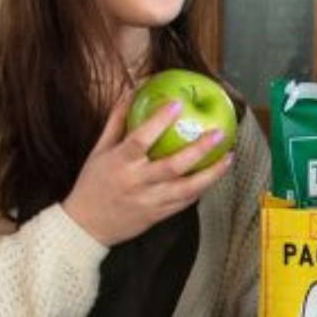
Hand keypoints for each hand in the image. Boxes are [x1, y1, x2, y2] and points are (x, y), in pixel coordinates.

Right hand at [62, 93, 233, 246]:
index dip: (159, 121)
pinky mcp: (159, 215)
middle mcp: (136, 182)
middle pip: (172, 165)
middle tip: (218, 133)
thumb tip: (132, 91)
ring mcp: (150, 201)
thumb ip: (117, 121)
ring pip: (187, 188)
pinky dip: (202, 188)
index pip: (140, 139)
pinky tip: (214, 175)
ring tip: (229, 157)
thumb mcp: (100, 150)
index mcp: (119, 163)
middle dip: (198, 149)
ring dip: (211, 173)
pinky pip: (186, 201)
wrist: (87, 225)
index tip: (177, 104)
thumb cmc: (93, 183)